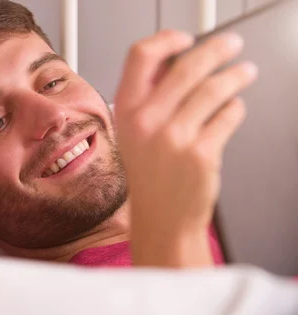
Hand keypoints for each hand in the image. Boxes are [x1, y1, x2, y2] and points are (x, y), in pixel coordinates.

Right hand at [113, 30, 257, 266]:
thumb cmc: (149, 176)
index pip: (141, 55)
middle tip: (231, 45)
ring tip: (245, 73)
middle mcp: (147, 121)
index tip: (185, 39)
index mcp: (126, 110)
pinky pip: (228, 115)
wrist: (161, 219)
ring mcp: (174, 137)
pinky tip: (233, 110)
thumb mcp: (133, 133)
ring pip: (214, 88)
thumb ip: (148, 97)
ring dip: (236, 76)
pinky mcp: (202, 152)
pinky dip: (235, 109)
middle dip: (217, 49)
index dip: (167, 40)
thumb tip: (176, 60)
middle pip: (187, 65)